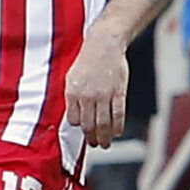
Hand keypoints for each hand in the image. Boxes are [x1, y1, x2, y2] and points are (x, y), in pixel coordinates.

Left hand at [65, 26, 128, 147]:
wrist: (104, 44)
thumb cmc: (87, 61)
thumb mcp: (71, 77)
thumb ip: (72, 98)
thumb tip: (74, 117)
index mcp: (73, 93)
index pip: (74, 120)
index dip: (79, 128)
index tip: (84, 131)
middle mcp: (87, 96)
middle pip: (89, 126)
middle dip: (92, 139)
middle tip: (95, 144)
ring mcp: (104, 95)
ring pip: (103, 124)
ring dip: (105, 138)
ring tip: (106, 144)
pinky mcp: (118, 92)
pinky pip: (118, 115)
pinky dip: (118, 127)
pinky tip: (118, 133)